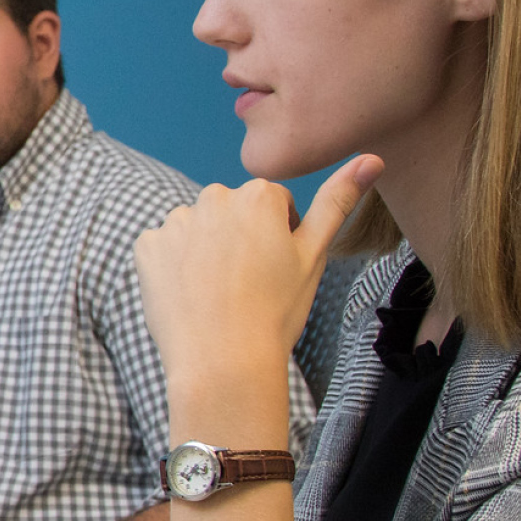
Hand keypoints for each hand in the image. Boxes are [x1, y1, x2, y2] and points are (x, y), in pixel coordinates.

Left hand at [134, 154, 382, 388]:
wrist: (223, 363)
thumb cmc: (275, 313)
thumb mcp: (313, 257)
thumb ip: (338, 202)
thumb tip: (373, 158)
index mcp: (258, 195)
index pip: (272, 204)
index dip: (278, 238)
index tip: (275, 272)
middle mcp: (214, 197)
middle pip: (231, 212)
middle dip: (239, 238)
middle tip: (247, 285)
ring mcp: (176, 222)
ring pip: (197, 229)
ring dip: (205, 251)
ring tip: (217, 294)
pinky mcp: (147, 247)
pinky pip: (163, 249)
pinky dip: (173, 269)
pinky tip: (189, 296)